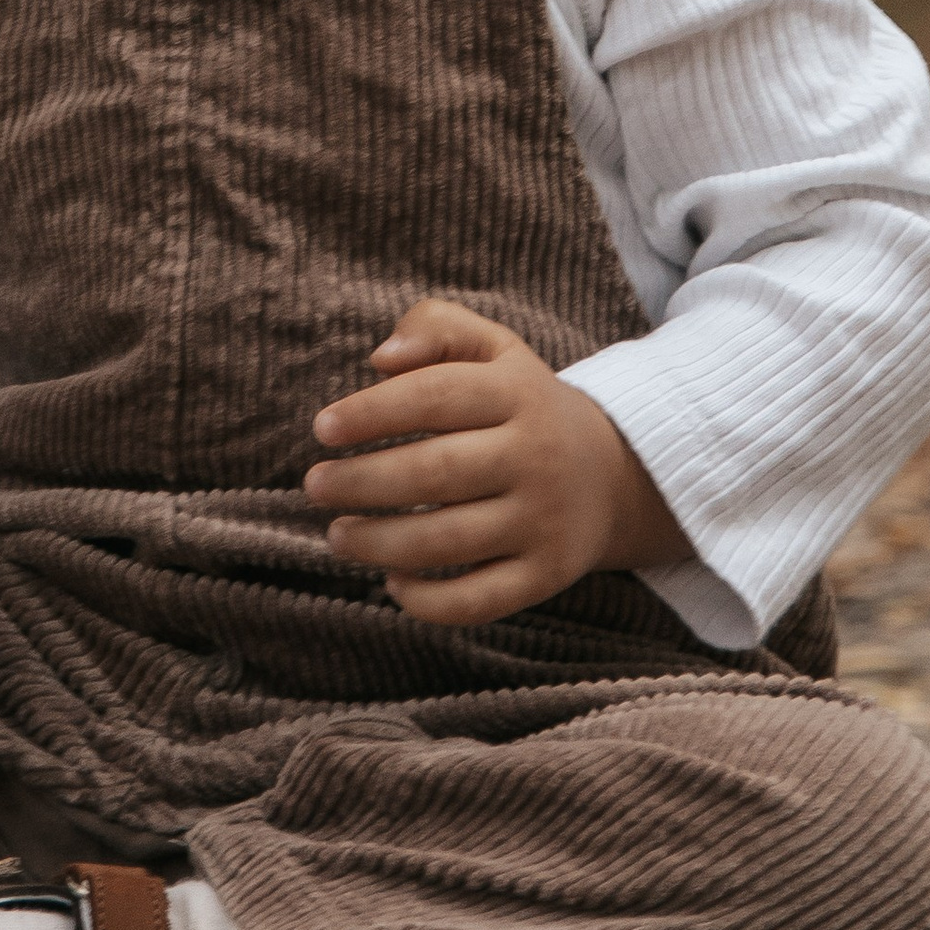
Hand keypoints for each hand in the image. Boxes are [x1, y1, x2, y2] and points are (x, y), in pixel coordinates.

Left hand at [303, 298, 689, 625]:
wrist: (614, 473)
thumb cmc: (522, 403)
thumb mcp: (493, 347)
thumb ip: (435, 327)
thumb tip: (381, 359)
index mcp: (516, 392)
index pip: (435, 396)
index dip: (371, 412)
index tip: (322, 428)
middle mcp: (535, 457)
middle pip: (437, 472)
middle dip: (364, 482)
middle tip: (315, 484)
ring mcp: (544, 520)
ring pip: (452, 541)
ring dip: (382, 543)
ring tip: (337, 535)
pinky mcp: (547, 574)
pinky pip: (484, 599)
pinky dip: (431, 602)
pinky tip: (392, 582)